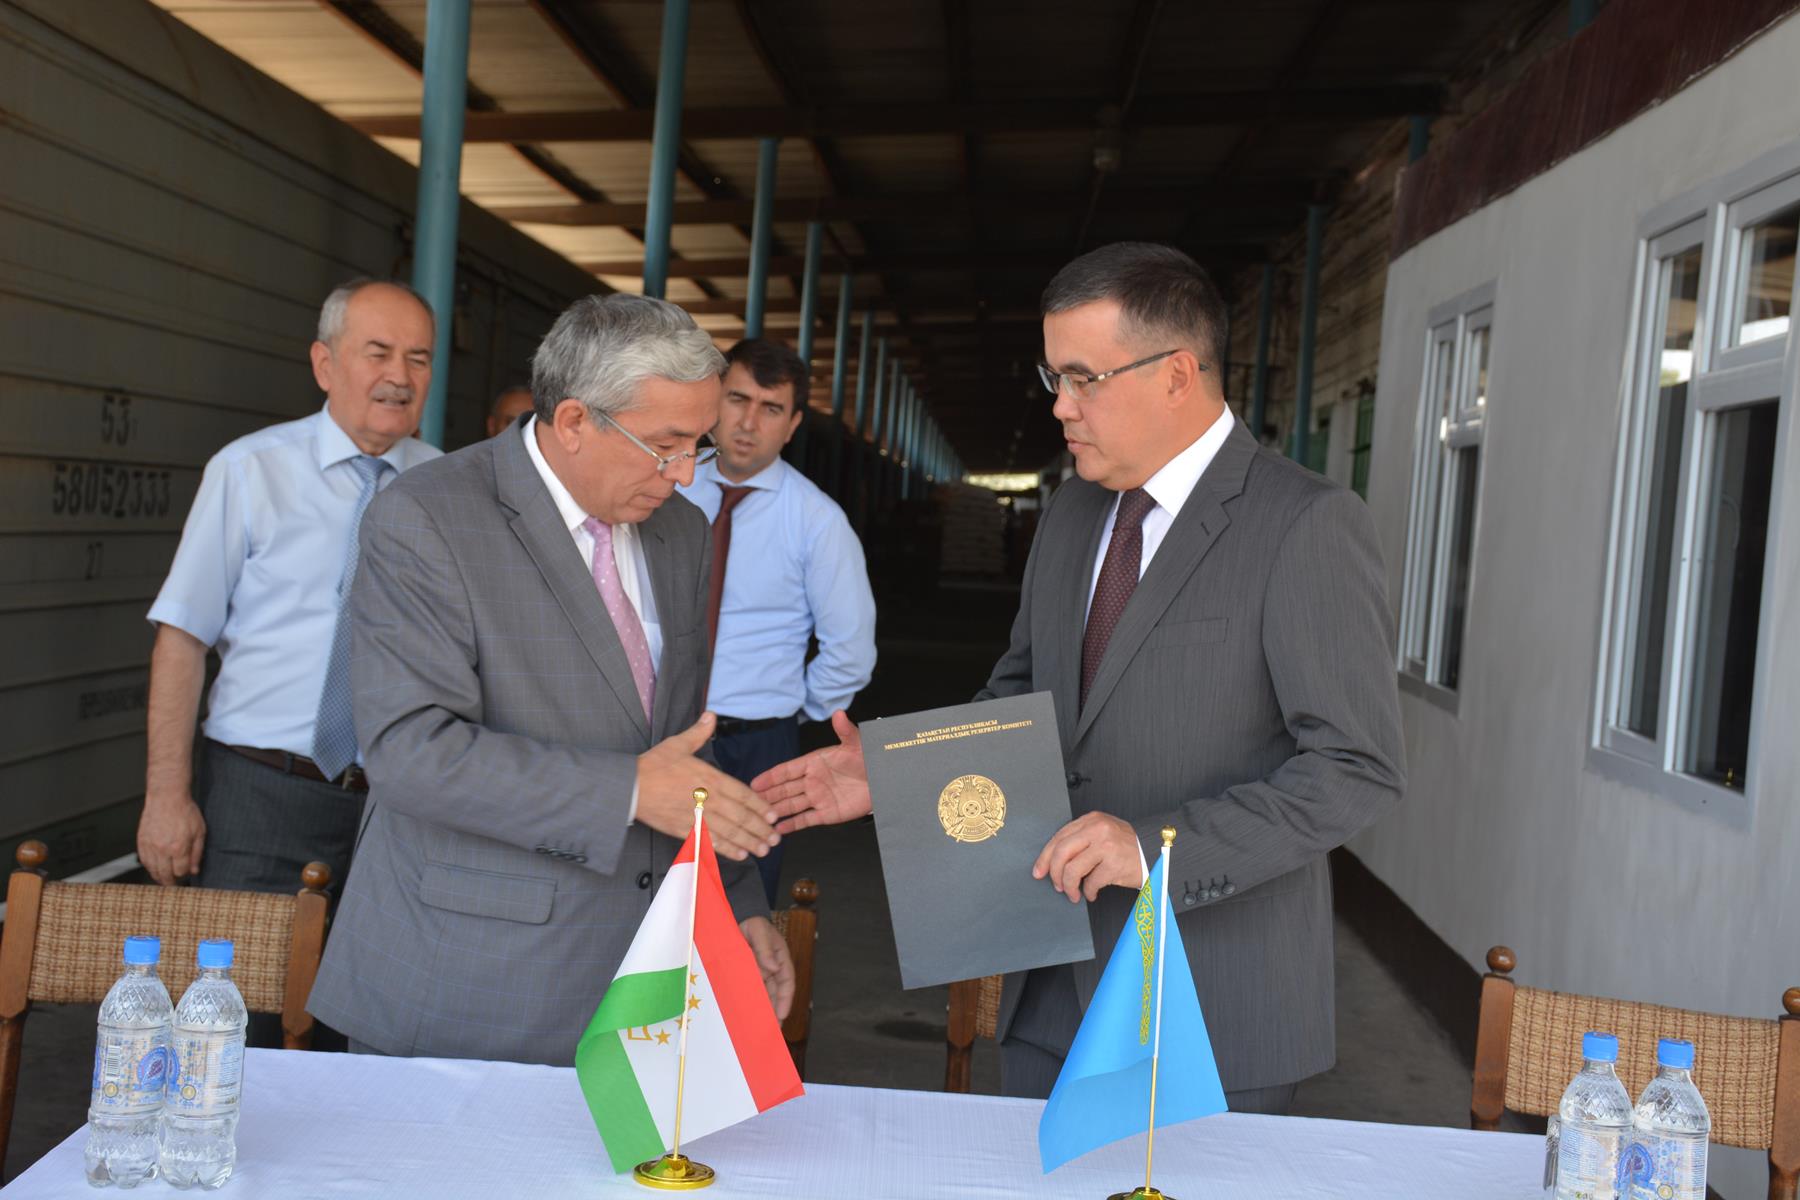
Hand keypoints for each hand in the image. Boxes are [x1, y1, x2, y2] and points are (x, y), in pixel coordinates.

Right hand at [137, 790, 205, 885]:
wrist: (166, 797)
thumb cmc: (185, 811)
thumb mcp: (200, 832)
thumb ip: (197, 853)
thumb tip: (194, 870)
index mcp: (179, 847)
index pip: (180, 872)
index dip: (184, 875)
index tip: (186, 874)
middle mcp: (163, 849)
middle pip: (164, 875)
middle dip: (170, 882)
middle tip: (174, 884)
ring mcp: (150, 846)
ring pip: (152, 870)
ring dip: (158, 877)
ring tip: (164, 879)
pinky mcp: (141, 842)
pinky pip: (144, 861)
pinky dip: (150, 867)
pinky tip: (155, 868)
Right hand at [635, 713, 778, 861]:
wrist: (630, 787)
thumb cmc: (653, 765)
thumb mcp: (678, 744)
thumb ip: (698, 733)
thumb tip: (710, 716)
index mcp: (710, 778)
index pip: (743, 794)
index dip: (760, 806)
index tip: (773, 815)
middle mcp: (708, 799)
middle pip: (741, 816)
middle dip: (760, 829)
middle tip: (775, 838)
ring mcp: (698, 817)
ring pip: (730, 832)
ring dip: (749, 841)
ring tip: (763, 850)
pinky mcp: (685, 830)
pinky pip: (711, 842)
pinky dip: (726, 850)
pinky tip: (739, 855)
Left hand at [739, 915, 794, 1020]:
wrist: (738, 917)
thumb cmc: (754, 922)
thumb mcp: (760, 931)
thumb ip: (766, 949)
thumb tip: (773, 968)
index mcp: (781, 960)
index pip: (787, 982)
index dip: (785, 1000)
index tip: (782, 1015)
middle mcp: (772, 969)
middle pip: (776, 994)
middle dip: (775, 1011)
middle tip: (772, 1029)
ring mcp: (759, 972)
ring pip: (763, 994)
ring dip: (763, 1009)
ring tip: (759, 1026)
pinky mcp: (746, 974)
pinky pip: (748, 989)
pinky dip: (749, 1001)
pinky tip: (745, 1012)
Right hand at [751, 711, 870, 834]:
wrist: (884, 779)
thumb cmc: (869, 758)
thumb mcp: (856, 744)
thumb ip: (845, 731)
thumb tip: (839, 714)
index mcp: (814, 763)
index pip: (787, 770)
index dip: (771, 777)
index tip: (755, 782)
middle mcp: (813, 781)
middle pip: (785, 790)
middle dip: (767, 796)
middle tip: (750, 803)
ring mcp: (818, 798)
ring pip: (791, 805)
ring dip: (776, 811)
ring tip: (760, 818)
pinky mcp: (827, 813)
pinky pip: (806, 819)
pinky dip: (792, 825)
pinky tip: (779, 829)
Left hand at [1032, 812, 1144, 902]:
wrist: (1158, 852)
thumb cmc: (1129, 846)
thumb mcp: (1104, 833)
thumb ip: (1082, 839)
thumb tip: (1054, 860)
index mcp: (1092, 820)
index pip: (1059, 837)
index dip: (1045, 857)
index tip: (1040, 871)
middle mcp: (1098, 830)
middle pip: (1061, 852)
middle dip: (1054, 873)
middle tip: (1056, 885)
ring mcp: (1107, 846)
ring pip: (1072, 869)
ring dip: (1069, 886)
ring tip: (1074, 893)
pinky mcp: (1115, 864)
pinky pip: (1091, 883)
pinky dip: (1088, 892)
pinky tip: (1091, 893)